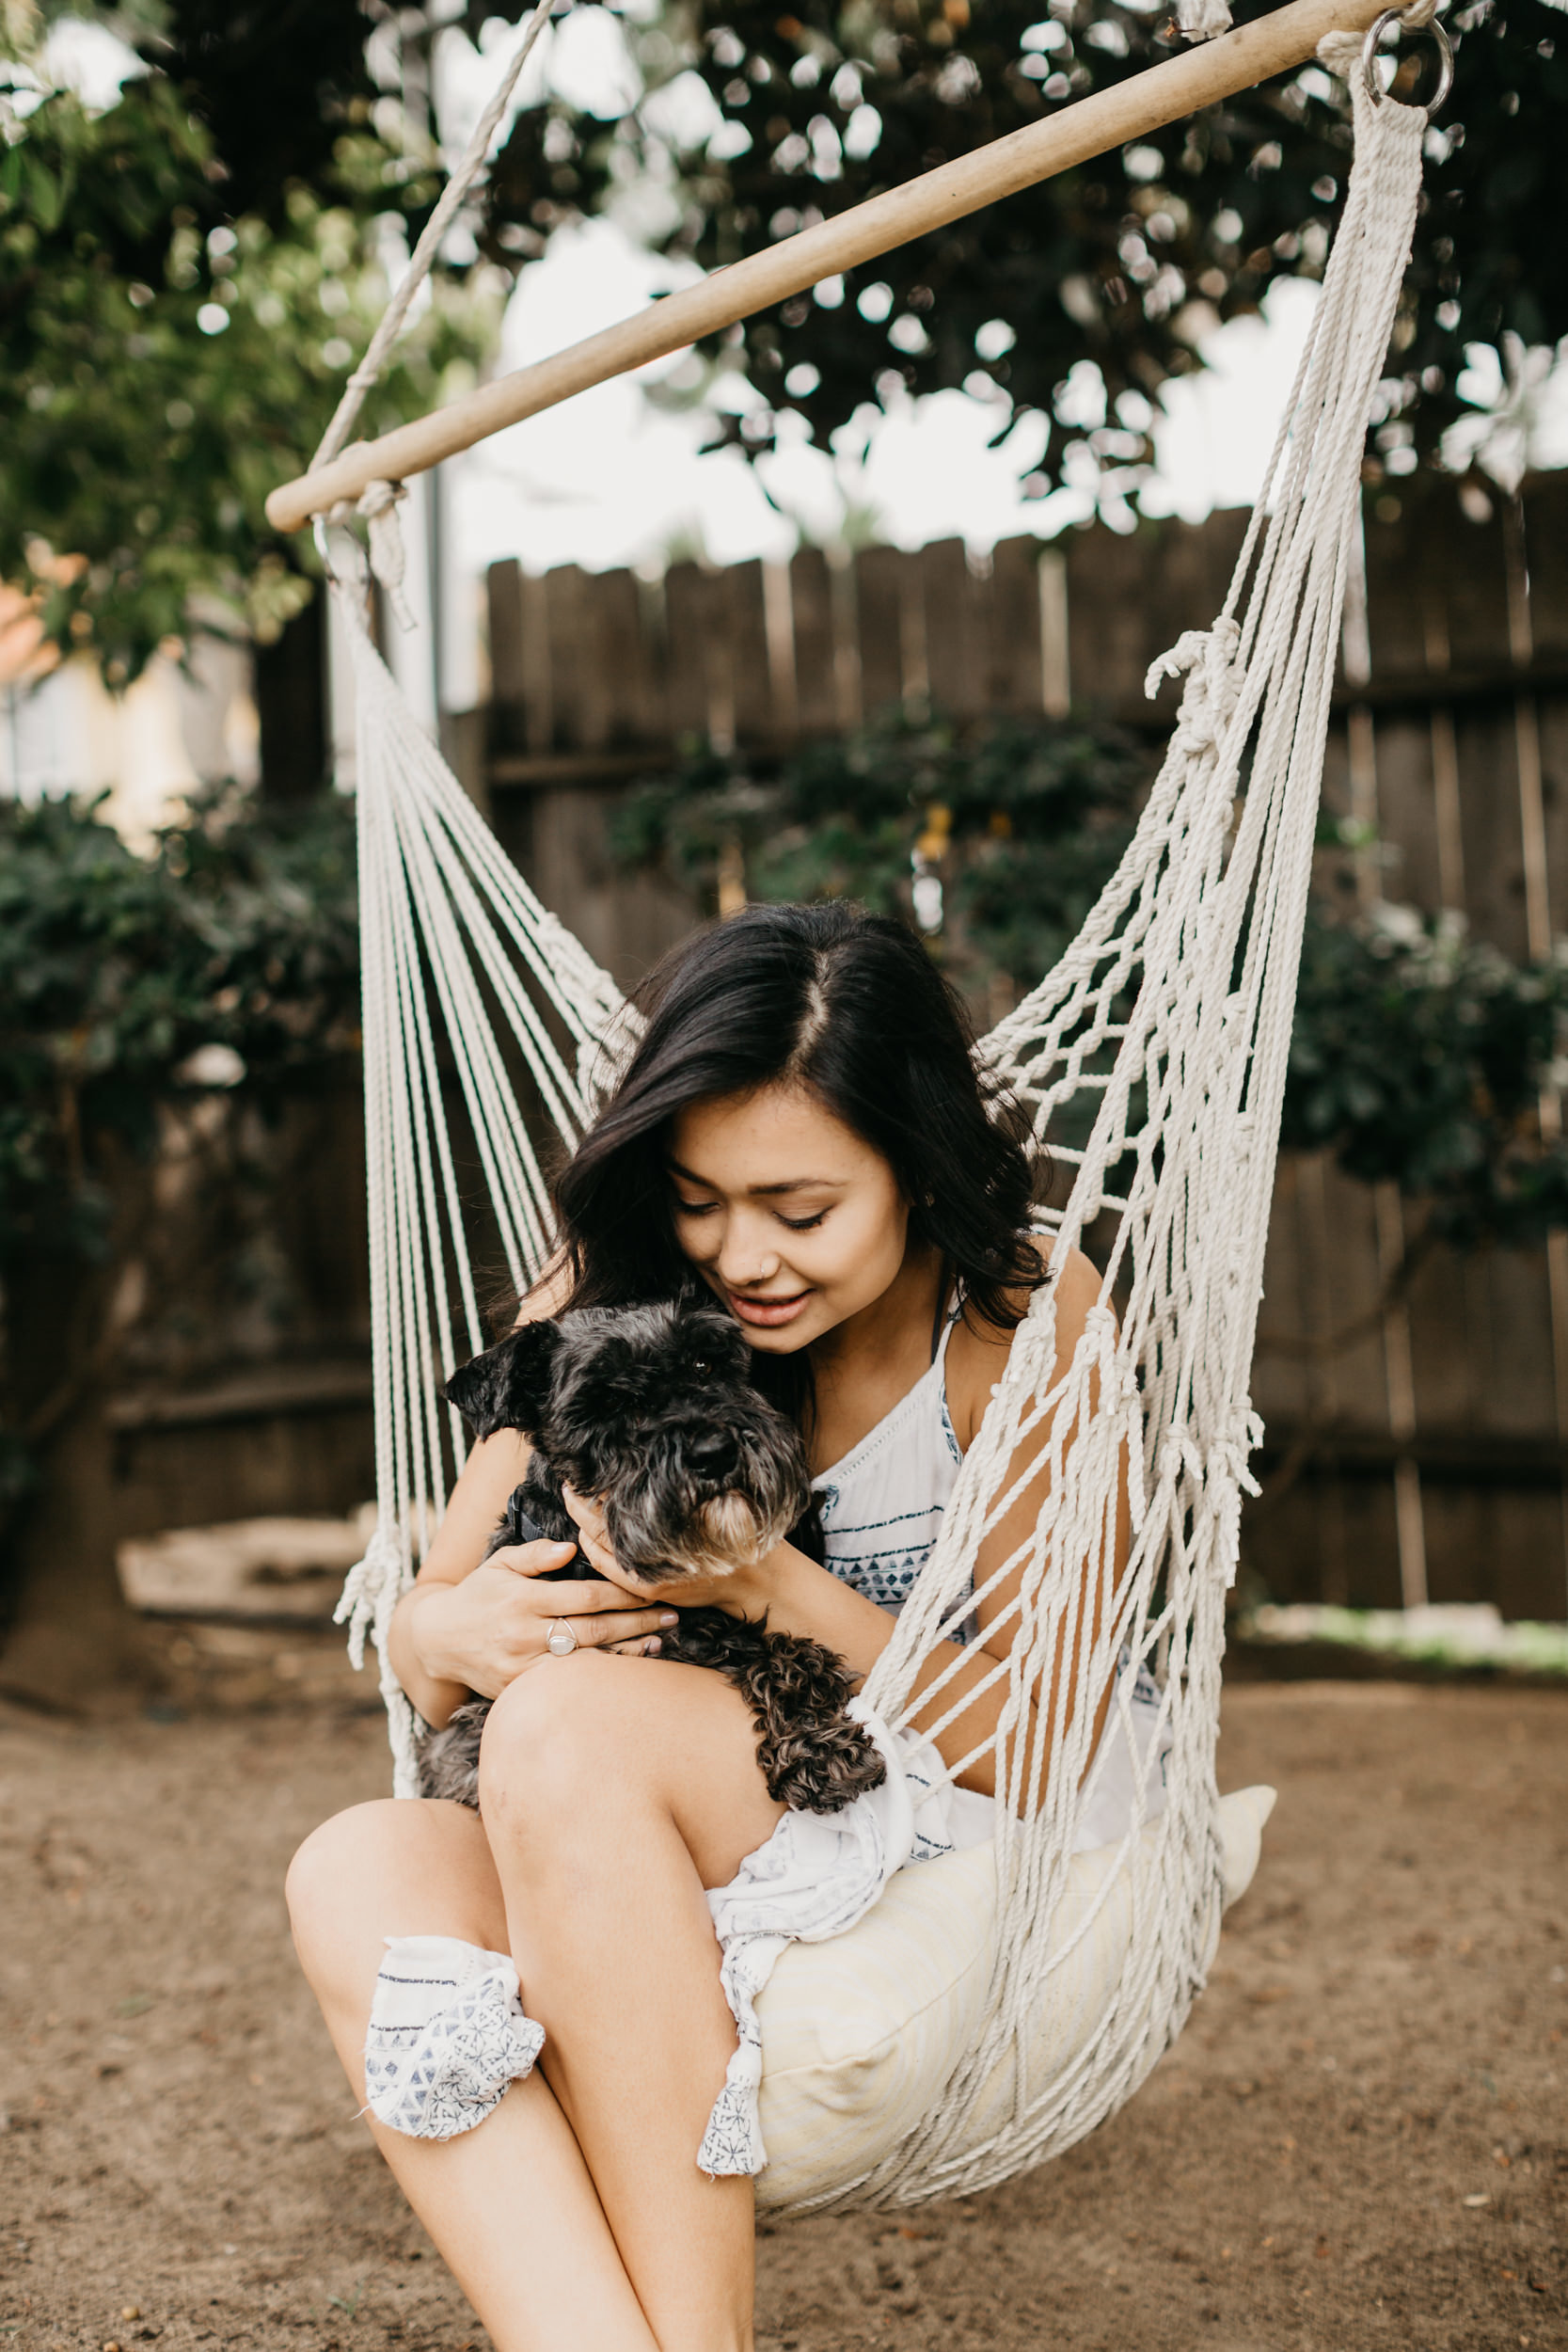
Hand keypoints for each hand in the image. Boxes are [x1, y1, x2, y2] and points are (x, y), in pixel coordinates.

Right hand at [408, 1536, 679, 1700]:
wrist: (437, 1642)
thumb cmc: (477, 1595)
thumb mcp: (499, 1564)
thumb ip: (535, 1554)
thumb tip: (571, 1547)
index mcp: (522, 1599)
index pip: (585, 1597)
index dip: (622, 1595)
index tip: (651, 1590)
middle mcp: (524, 1634)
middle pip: (593, 1629)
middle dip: (637, 1622)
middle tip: (671, 1616)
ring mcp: (522, 1666)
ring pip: (585, 1661)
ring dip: (625, 1653)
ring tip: (659, 1643)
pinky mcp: (519, 1690)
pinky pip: (566, 1684)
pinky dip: (597, 1677)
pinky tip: (623, 1670)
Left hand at [560, 1485, 768, 1614]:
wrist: (756, 1582)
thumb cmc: (740, 1537)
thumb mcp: (717, 1505)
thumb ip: (680, 1493)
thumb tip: (648, 1468)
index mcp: (658, 1538)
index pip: (609, 1511)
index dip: (590, 1492)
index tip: (580, 1472)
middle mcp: (645, 1560)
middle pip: (597, 1527)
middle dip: (579, 1504)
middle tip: (568, 1481)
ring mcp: (642, 1578)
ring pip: (598, 1548)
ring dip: (583, 1524)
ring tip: (573, 1499)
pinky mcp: (645, 1588)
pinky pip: (607, 1566)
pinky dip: (593, 1548)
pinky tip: (586, 1534)